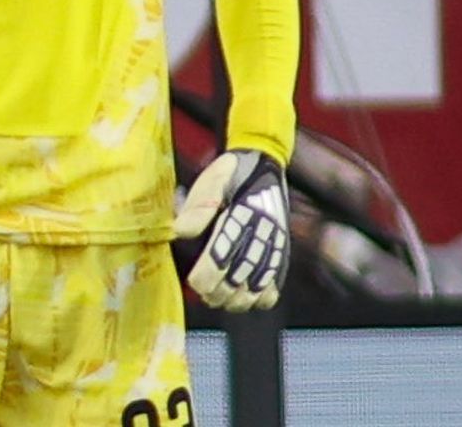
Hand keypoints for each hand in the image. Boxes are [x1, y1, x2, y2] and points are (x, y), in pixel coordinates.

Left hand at [173, 149, 289, 310]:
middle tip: (204, 292)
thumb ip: (198, 205)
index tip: (194, 280)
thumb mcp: (212, 179)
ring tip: (220, 298)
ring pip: (256, 289)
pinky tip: (245, 294)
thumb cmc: (231, 173)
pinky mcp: (281, 252)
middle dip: (217, 292)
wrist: (264, 162)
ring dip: (236, 300)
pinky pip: (274, 287)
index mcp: (241, 215)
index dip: (206, 276)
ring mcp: (274, 245)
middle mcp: (262, 233)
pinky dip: (260, 298)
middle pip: (237, 280)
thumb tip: (180, 231)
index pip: (221, 257)